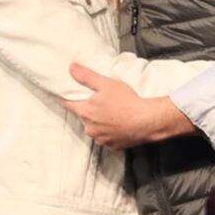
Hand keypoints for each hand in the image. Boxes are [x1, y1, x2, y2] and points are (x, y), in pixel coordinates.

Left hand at [62, 63, 193, 150]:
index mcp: (85, 112)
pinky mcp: (113, 146)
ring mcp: (101, 139)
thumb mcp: (106, 84)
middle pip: (84, 117)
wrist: (148, 120)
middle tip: (100, 101)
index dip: (67, 98)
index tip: (66, 95)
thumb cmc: (127, 102)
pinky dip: (110, 132)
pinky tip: (119, 124)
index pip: (68, 104)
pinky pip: (107, 138)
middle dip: (88, 110)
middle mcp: (90, 128)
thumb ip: (86, 76)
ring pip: (95, 129)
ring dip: (99, 122)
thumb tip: (71, 68)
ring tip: (112, 113)